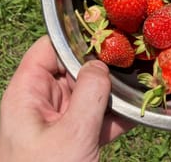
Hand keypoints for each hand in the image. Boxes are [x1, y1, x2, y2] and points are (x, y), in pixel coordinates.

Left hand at [0, 35, 134, 161]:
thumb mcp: (70, 134)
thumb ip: (89, 94)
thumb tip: (102, 65)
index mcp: (28, 92)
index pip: (49, 48)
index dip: (76, 38)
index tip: (108, 32)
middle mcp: (43, 101)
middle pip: (74, 69)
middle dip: (103, 67)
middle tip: (133, 58)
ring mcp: (60, 120)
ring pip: (90, 94)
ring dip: (114, 93)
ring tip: (141, 83)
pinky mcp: (75, 138)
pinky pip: (98, 117)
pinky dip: (116, 116)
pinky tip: (138, 112)